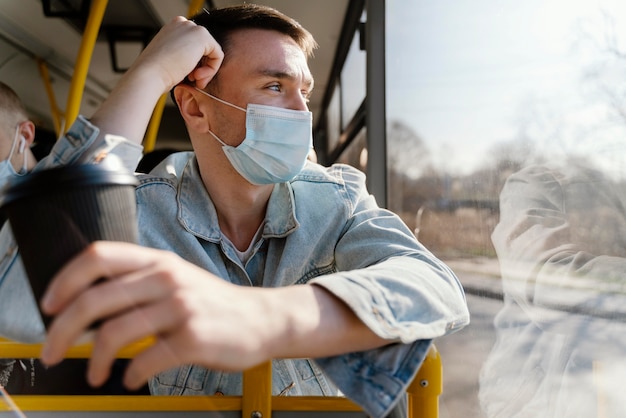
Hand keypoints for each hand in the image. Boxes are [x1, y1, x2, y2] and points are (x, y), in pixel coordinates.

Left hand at [40, 242, 273, 388]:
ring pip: (114, 333)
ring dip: (95, 361)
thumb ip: (137, 283)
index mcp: (158, 261)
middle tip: (53, 351)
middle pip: (95, 299)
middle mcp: (168, 278)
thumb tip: (86, 305)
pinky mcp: (193, 338)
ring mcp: (181, 307)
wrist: (261, 318)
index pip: (98, 256)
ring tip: (96, 374)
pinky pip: (146, 361)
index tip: (50, 306)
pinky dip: (131, 375)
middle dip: (62, 331)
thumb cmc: (214, 303)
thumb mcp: (177, 279)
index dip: (65, 280)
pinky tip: (132, 378)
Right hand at [132, 16, 223, 91]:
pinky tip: (198, 77)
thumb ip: (183, 57)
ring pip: (212, 52)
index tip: (188, 78)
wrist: (149, 74)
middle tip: (193, 80)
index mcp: (172, 29)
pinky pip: (218, 55)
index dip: (194, 65)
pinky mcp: (202, 36)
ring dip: (206, 70)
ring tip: (195, 81)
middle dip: (201, 67)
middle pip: (204, 49)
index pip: (193, 46)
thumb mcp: (170, 61)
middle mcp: (182, 24)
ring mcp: (192, 28)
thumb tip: (197, 65)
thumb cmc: (156, 73)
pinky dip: (212, 70)